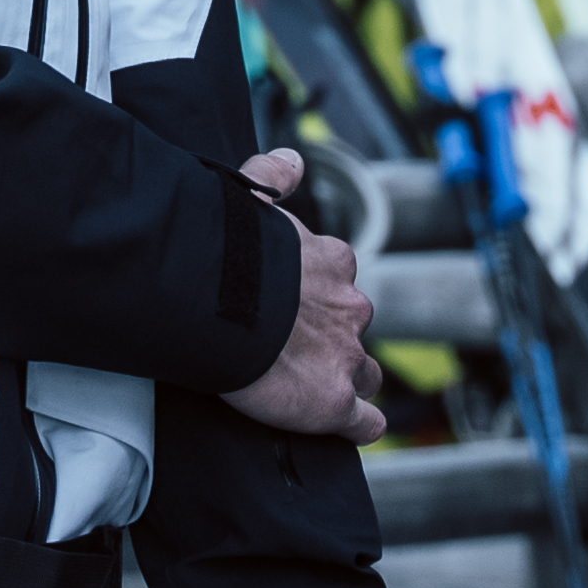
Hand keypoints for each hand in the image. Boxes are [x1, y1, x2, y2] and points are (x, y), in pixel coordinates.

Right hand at [219, 149, 387, 442]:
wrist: (220, 299)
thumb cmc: (230, 251)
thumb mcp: (251, 200)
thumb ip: (272, 177)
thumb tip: (290, 159)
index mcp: (333, 263)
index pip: (341, 281)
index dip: (323, 296)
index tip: (299, 305)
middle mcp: (350, 309)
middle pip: (354, 328)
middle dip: (336, 338)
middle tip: (299, 349)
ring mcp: (347, 357)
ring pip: (366, 373)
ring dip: (350, 380)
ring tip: (320, 391)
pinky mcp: (335, 402)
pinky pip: (365, 421)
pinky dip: (360, 425)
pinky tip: (351, 428)